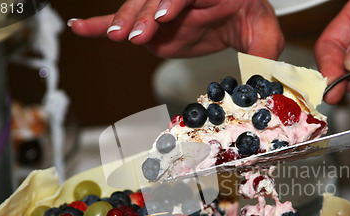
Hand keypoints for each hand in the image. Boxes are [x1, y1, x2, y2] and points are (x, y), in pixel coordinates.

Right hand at [68, 0, 283, 58]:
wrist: (238, 15)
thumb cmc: (251, 19)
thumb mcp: (265, 34)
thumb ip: (265, 49)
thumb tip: (268, 74)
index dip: (173, 1)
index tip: (164, 16)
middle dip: (144, 15)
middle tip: (136, 35)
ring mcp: (163, 6)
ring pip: (137, 8)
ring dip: (124, 21)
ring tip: (116, 36)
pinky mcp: (151, 21)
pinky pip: (122, 18)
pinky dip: (101, 24)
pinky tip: (81, 28)